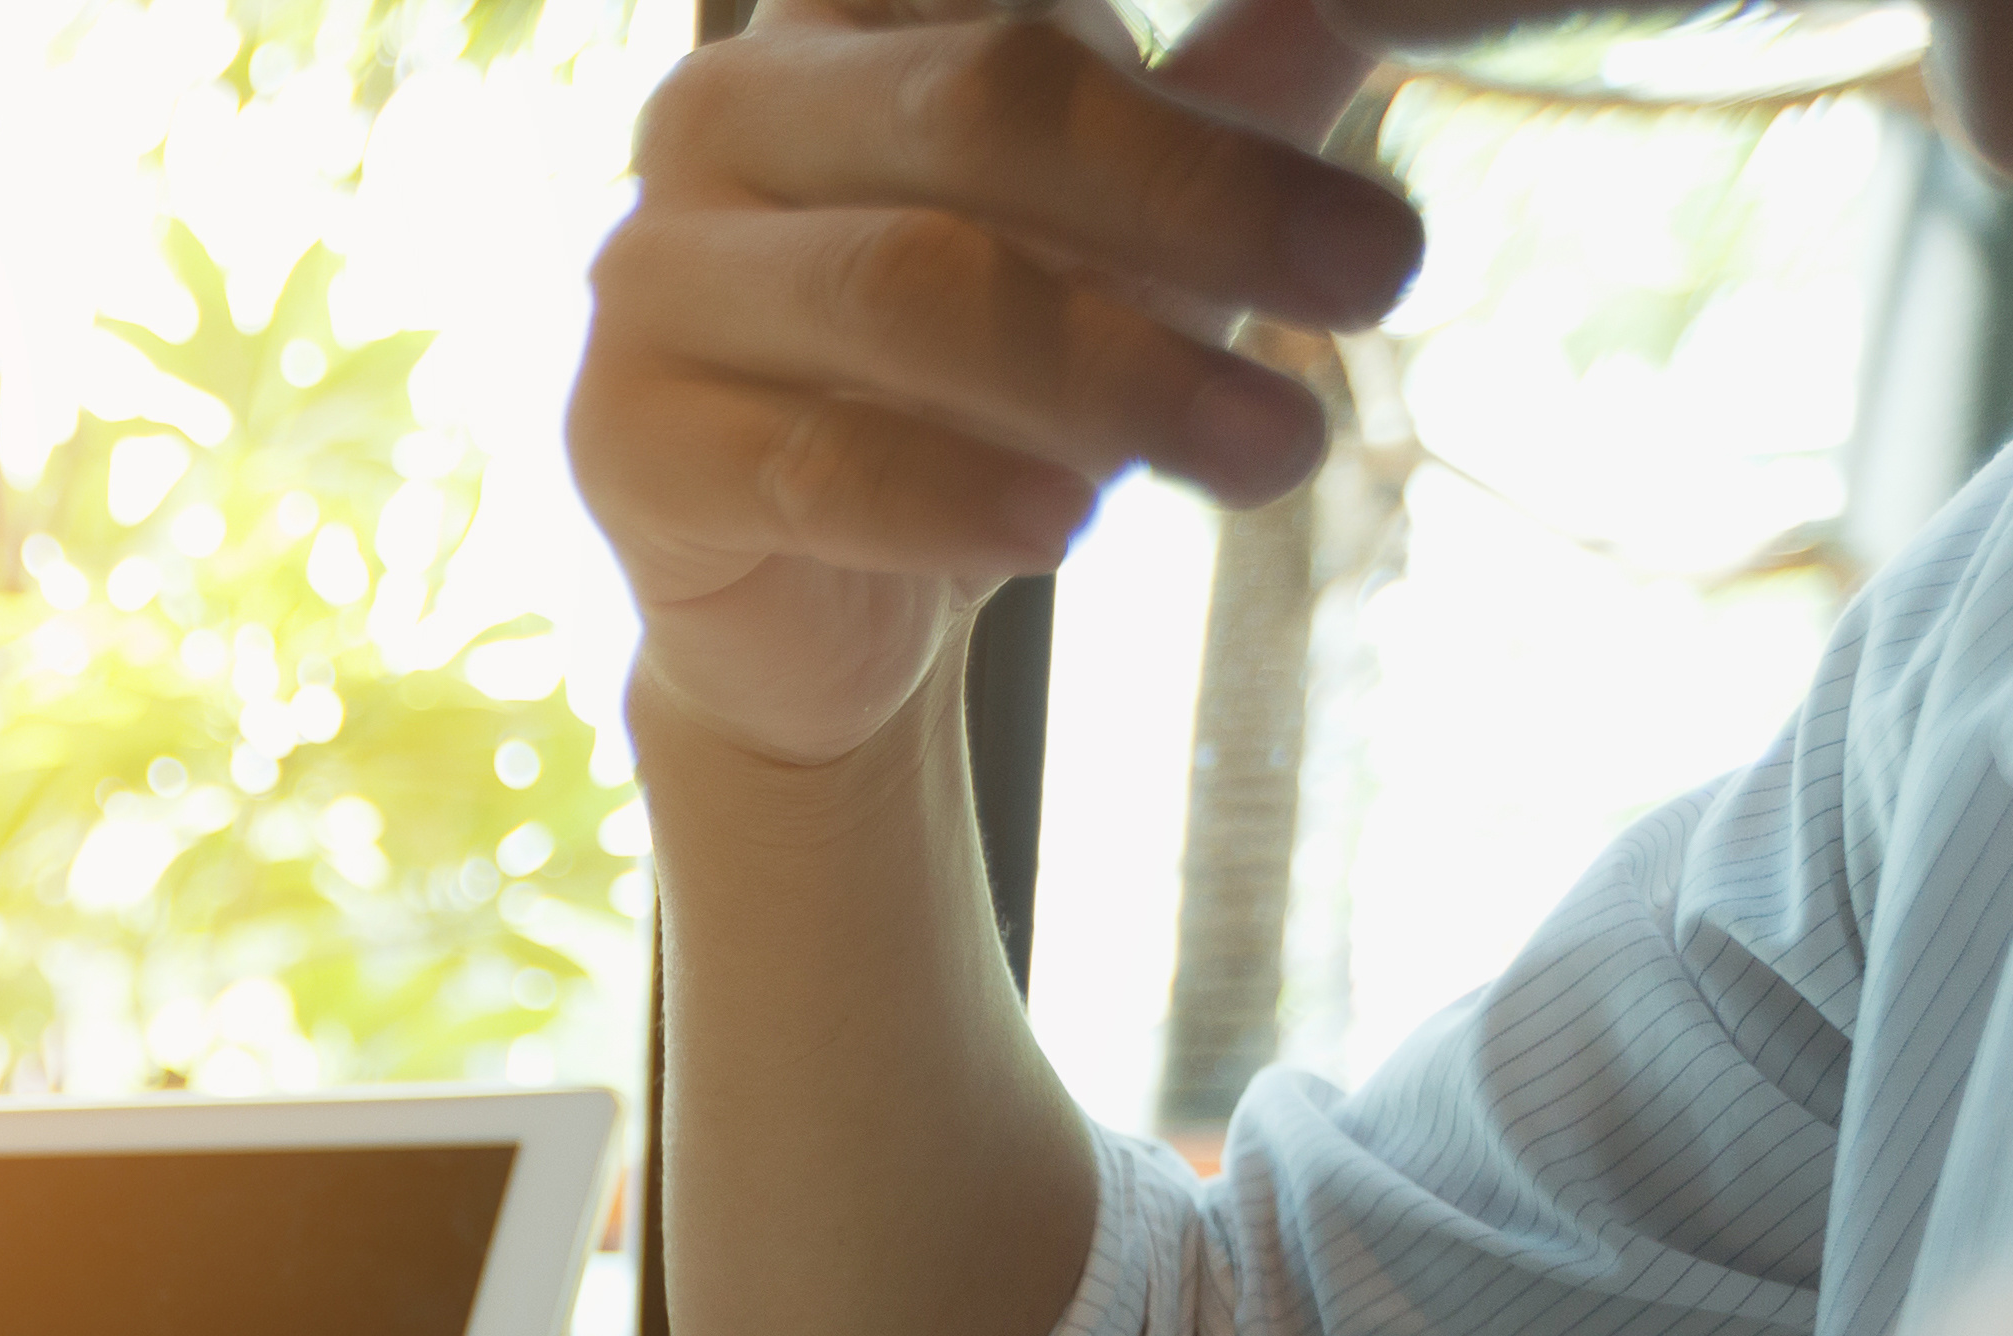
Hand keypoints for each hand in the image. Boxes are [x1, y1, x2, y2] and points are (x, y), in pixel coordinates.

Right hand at [574, 0, 1413, 771]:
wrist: (819, 600)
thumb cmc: (994, 367)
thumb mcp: (1140, 207)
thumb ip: (1262, 79)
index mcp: (848, 10)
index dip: (1148, 58)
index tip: (1338, 185)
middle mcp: (723, 109)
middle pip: (987, 98)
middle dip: (1209, 190)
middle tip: (1388, 272)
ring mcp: (654, 277)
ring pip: (908, 285)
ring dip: (1120, 371)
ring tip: (1276, 452)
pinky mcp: (625, 443)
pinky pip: (810, 461)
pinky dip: (952, 497)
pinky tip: (1064, 530)